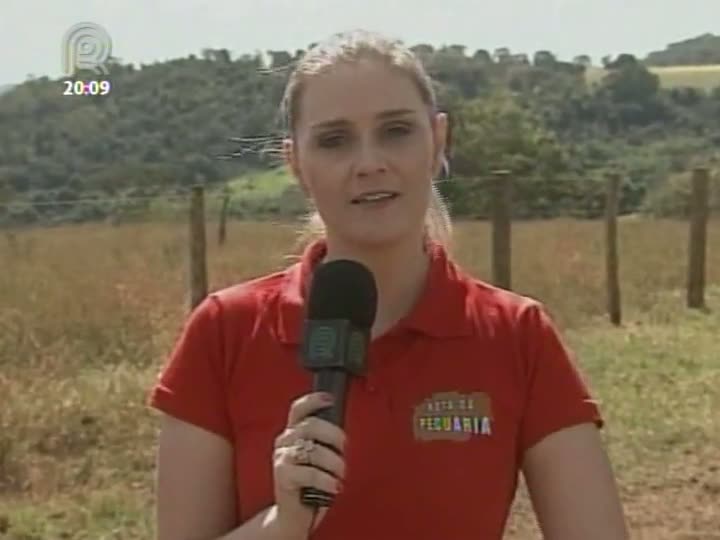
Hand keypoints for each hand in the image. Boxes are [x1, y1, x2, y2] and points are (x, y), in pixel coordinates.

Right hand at [270, 392, 346, 537]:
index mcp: (293, 432)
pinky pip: (309, 473)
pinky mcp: (282, 476)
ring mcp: (281, 458)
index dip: (313, 400)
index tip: (331, 399)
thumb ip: (323, 441)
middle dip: (334, 436)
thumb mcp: (317, 457)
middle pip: (310, 426)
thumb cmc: (310, 483)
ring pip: (313, 450)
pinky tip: (334, 486)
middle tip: (344, 450)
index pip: (299, 409)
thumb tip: (341, 432)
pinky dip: (327, 480)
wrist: (293, 514)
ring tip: (340, 474)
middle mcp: (284, 441)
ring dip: (334, 463)